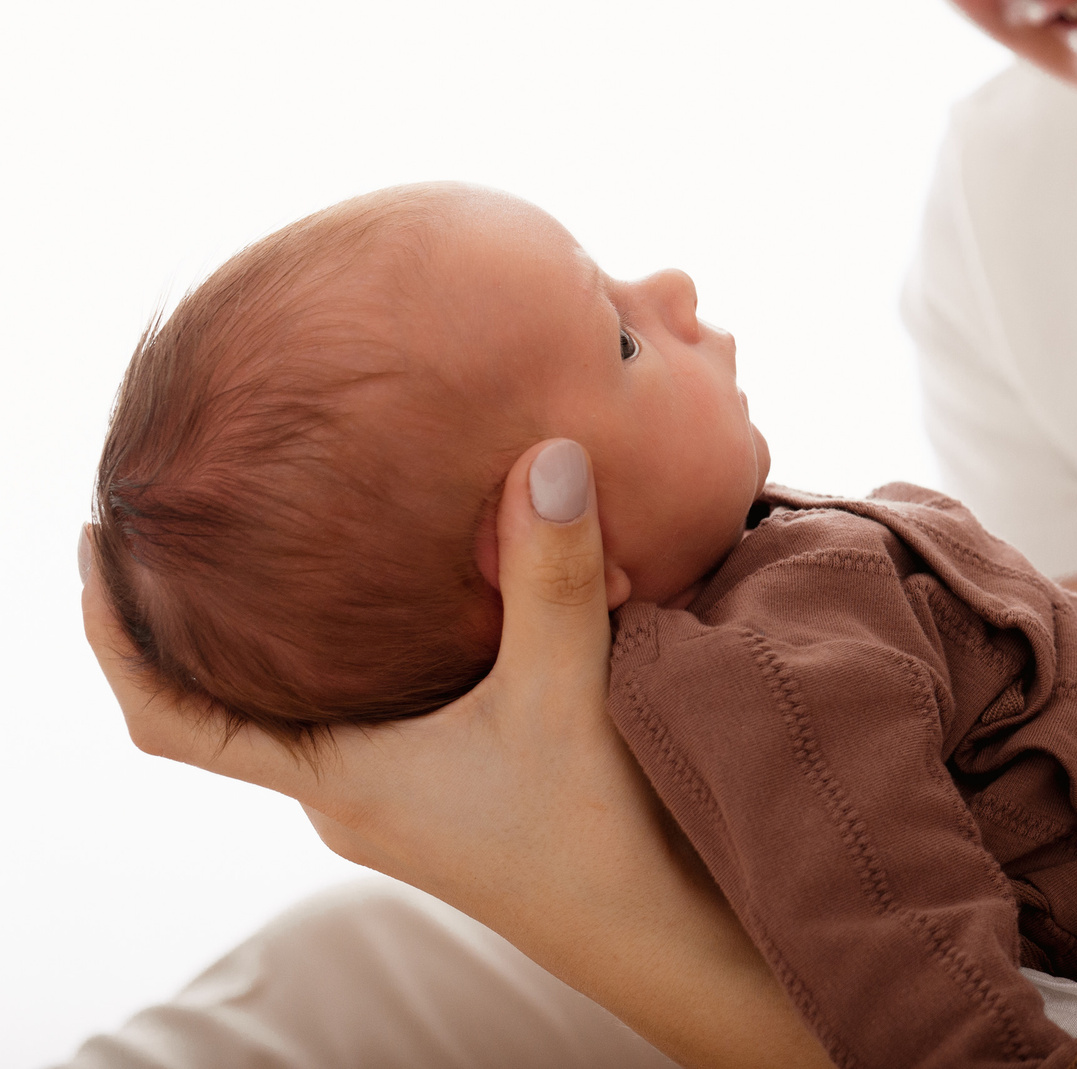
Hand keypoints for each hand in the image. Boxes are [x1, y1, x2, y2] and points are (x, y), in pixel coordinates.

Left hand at [80, 439, 825, 1068]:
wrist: (670, 935)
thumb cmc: (598, 836)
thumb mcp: (566, 691)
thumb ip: (551, 574)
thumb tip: (548, 452)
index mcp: (337, 780)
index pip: (172, 719)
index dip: (115, 636)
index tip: (94, 543)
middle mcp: (349, 792)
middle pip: (231, 702)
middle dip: (198, 613)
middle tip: (193, 511)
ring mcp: (400, 796)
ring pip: (311, 703)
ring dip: (288, 628)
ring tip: (289, 532)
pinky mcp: (455, 789)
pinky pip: (377, 705)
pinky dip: (366, 644)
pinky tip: (414, 594)